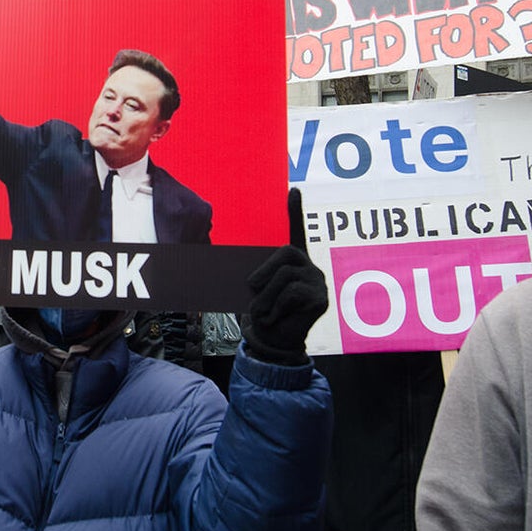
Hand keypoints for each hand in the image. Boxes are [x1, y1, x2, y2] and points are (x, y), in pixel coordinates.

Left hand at [242, 189, 327, 365]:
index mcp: (292, 260)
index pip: (296, 231)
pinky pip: (292, 294)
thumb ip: (249, 273)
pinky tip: (274, 317)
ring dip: (266, 296)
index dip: (295, 211)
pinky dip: (275, 307)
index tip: (295, 189)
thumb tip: (210, 259)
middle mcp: (309, 266)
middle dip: (264, 271)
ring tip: (262, 311)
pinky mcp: (321, 299)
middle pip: (286, 253)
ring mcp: (319, 281)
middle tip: (250, 289)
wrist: (272, 341)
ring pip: (285, 276)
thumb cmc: (261, 311)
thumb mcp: (252, 289)